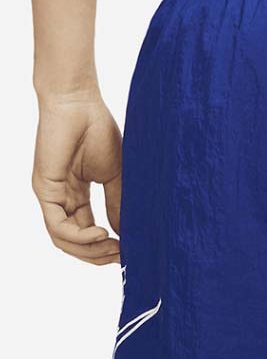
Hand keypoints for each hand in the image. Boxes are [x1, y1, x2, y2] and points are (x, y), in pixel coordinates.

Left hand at [32, 89, 121, 264]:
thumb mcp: (115, 176)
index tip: (130, 251)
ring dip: (91, 251)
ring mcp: (51, 196)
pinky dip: (80, 236)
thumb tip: (125, 233)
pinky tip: (102, 234)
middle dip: (100, 255)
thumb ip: (117, 204)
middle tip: (123, 256)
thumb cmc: (98, 130)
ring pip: (64, 240)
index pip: (88, 232)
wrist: (79, 103)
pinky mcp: (45, 190)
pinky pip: (58, 226)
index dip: (107, 247)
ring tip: (114, 248)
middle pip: (75, 243)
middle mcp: (61, 200)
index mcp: (76, 196)